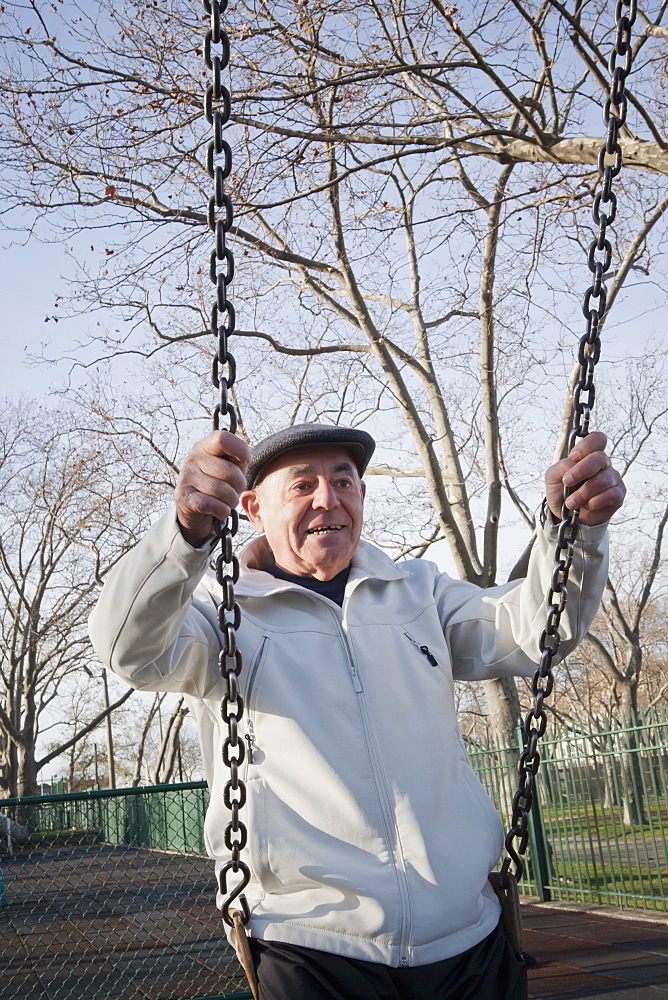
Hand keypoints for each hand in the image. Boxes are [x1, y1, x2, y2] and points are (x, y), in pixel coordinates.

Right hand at [174, 431, 249, 546]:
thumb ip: (239, 460)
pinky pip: (213, 505)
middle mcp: (192, 458)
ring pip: (222, 490)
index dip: (241, 450)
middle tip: (235, 490)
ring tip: (228, 501)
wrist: (194, 510)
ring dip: (232, 501)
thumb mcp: (230, 468)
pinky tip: (220, 510)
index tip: (244, 462)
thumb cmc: (217, 485)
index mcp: (204, 447)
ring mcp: (186, 477)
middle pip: (229, 471)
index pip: (224, 439)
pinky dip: (223, 511)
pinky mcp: (183, 497)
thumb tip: (244, 458)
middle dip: (240, 485)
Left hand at [545, 431, 625, 526]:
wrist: (566, 517)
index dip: (587, 445)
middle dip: (581, 471)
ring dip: (583, 493)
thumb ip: (562, 466)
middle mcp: (603, 464)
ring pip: (602, 480)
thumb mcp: (553, 477)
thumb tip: (574, 463)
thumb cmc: (561, 492)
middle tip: (567, 482)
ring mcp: (612, 479)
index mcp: (588, 455)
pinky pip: (610, 495)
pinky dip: (594, 502)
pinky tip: (587, 506)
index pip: (597, 439)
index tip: (574, 457)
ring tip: (571, 503)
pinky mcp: (618, 495)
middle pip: (600, 458)